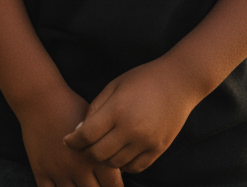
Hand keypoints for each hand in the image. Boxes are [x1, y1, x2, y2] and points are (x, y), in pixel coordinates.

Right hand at [17, 85, 122, 186]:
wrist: (40, 99)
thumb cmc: (71, 106)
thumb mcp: (94, 121)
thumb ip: (106, 143)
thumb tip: (117, 160)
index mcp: (94, 154)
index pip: (112, 184)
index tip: (116, 185)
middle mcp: (77, 166)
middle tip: (100, 185)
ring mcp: (58, 171)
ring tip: (84, 184)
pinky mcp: (41, 171)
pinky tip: (65, 185)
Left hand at [63, 58, 200, 174]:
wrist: (179, 82)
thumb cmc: (143, 79)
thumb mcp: (115, 85)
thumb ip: (95, 108)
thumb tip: (79, 132)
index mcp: (117, 109)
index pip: (86, 135)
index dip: (72, 141)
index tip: (67, 141)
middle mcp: (130, 129)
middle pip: (98, 154)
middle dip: (86, 152)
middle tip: (85, 145)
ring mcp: (145, 142)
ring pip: (114, 164)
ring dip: (105, 158)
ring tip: (104, 146)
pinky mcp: (157, 150)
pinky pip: (134, 168)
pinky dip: (123, 164)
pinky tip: (121, 151)